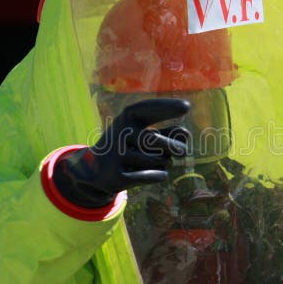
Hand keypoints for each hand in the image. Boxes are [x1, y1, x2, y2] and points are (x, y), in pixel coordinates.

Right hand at [53, 98, 189, 206]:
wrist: (94, 171)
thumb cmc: (128, 147)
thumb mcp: (145, 136)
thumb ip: (167, 133)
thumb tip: (185, 134)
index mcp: (126, 118)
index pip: (146, 109)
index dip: (166, 107)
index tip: (187, 106)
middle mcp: (119, 134)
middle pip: (155, 140)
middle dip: (174, 147)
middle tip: (184, 152)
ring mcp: (116, 155)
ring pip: (156, 160)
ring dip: (165, 163)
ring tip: (158, 163)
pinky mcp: (116, 177)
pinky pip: (151, 176)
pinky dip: (160, 175)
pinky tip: (160, 174)